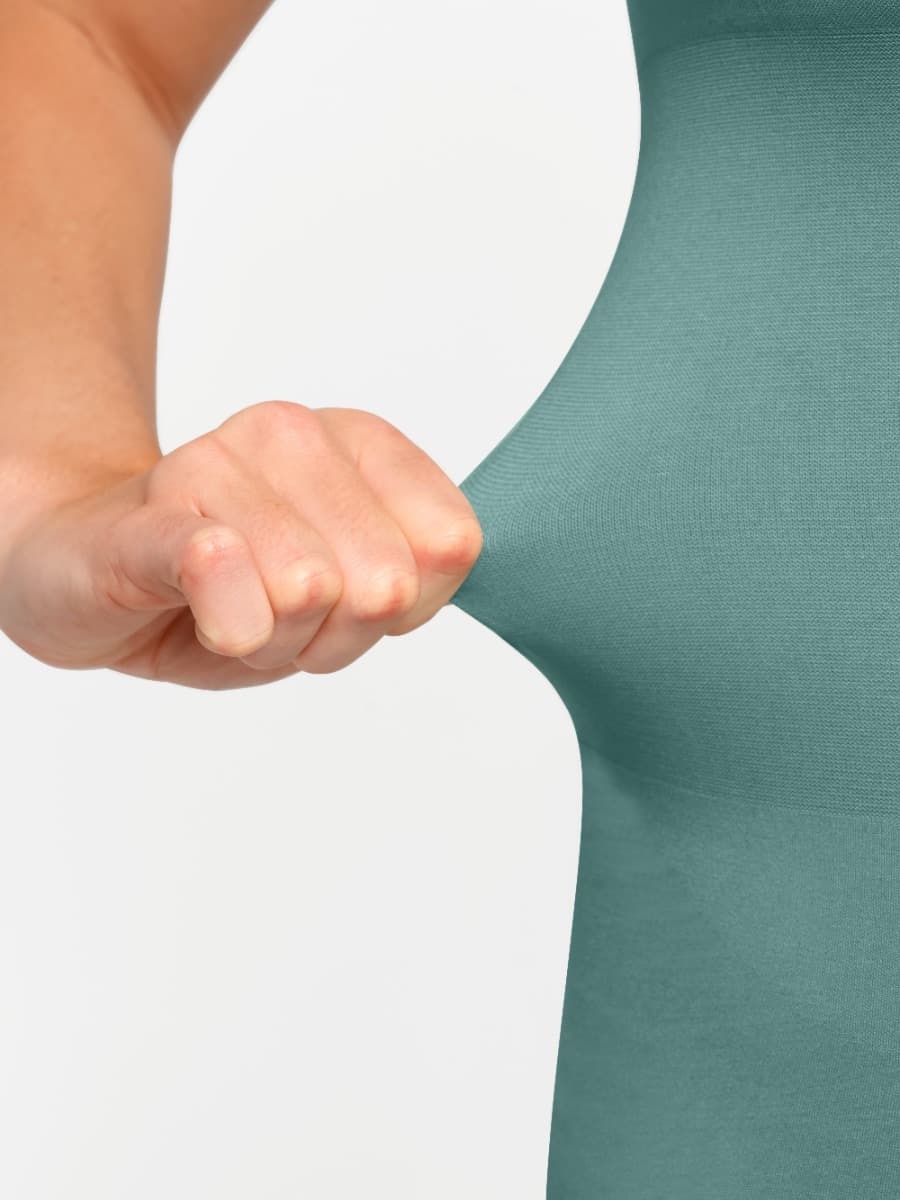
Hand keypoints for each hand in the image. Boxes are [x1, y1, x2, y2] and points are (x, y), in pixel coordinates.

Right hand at [0, 401, 482, 689]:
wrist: (87, 571)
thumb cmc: (229, 584)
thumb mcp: (344, 590)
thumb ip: (411, 583)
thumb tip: (412, 582)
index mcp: (359, 441)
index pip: (449, 544)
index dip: (404, 609)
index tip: (345, 604)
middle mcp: (293, 434)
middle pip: (382, 585)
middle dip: (332, 635)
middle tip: (275, 616)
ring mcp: (217, 464)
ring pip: (308, 594)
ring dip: (269, 642)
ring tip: (228, 612)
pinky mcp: (154, 515)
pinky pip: (219, 564)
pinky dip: (225, 614)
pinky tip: (198, 612)